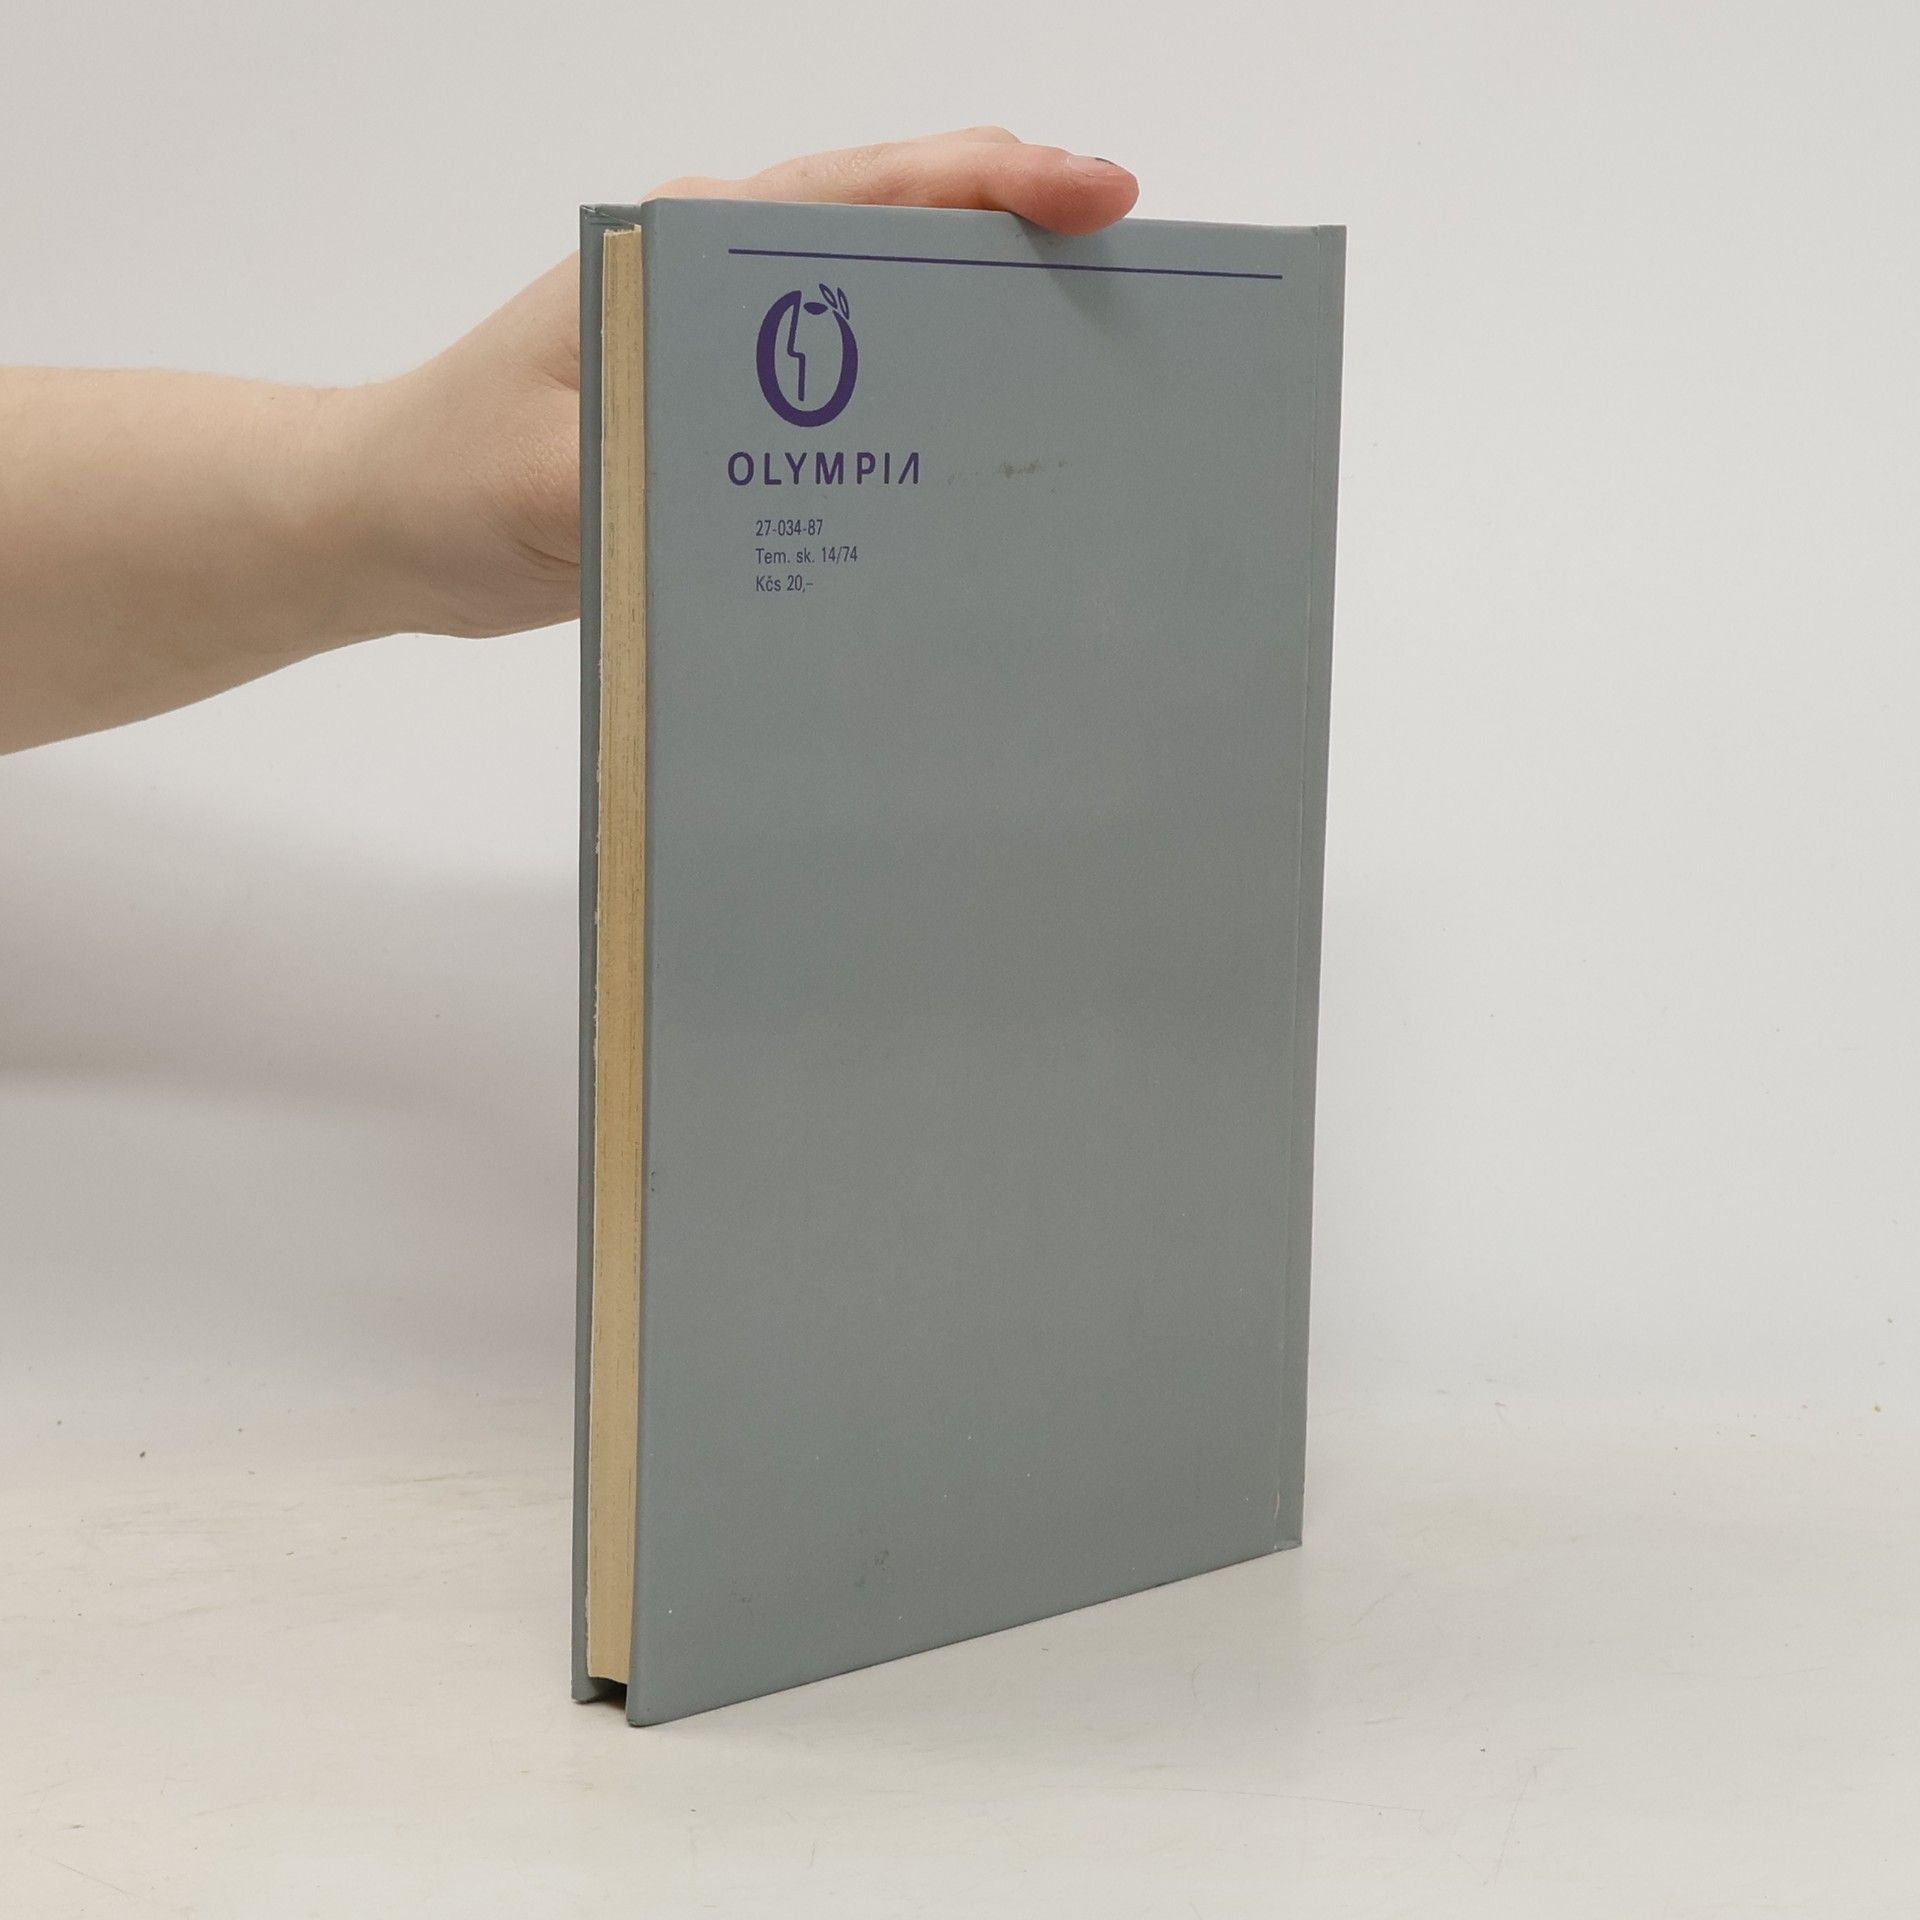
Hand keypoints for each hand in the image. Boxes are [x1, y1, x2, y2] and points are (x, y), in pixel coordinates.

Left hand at [361, 130, 1138, 640]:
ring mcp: (737, 360)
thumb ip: (659, 473)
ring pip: (893, 325)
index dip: (993, 181)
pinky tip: (980, 480)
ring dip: (986, 345)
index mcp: (687, 251)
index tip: (1100, 197)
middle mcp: (726, 288)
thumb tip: (794, 496)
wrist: (387, 524)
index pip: (866, 189)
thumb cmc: (451, 473)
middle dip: (1026, 254)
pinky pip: (859, 411)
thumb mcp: (549, 477)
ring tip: (1093, 392)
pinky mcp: (735, 432)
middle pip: (906, 241)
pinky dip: (926, 424)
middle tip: (1141, 304)